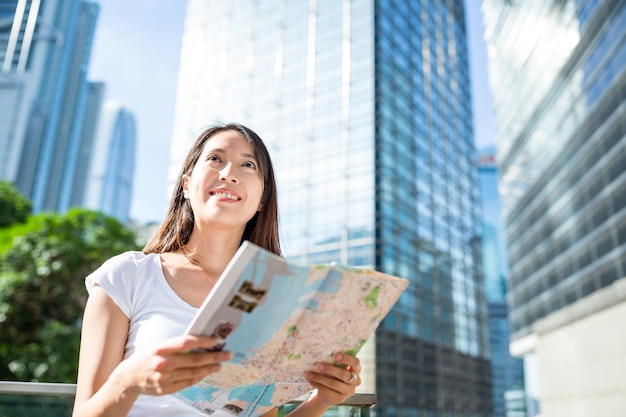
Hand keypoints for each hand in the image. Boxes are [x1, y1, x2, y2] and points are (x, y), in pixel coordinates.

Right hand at [110, 335, 231, 395]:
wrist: (127, 378)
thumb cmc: (145, 357)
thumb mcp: (157, 345)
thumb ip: (175, 344)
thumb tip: (199, 341)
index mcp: (160, 348)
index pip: (186, 343)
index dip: (203, 341)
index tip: (216, 340)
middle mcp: (163, 363)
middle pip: (194, 359)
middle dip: (213, 356)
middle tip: (226, 354)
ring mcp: (164, 378)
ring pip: (193, 373)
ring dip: (209, 368)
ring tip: (219, 364)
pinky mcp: (166, 389)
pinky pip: (187, 383)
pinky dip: (198, 378)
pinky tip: (206, 373)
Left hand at [305, 352, 360, 405]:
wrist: (328, 391)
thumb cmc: (332, 373)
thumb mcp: (335, 366)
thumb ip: (333, 361)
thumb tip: (321, 353)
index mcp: (356, 368)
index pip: (355, 363)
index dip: (346, 359)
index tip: (336, 355)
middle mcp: (355, 380)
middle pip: (344, 374)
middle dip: (330, 369)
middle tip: (318, 365)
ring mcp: (349, 391)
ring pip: (334, 384)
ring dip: (320, 378)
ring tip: (309, 374)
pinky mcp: (340, 398)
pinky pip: (328, 392)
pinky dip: (318, 385)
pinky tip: (311, 380)